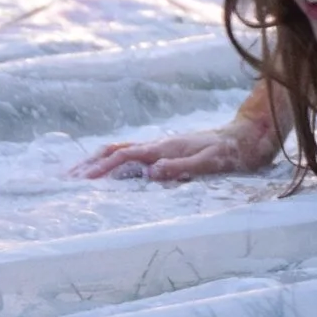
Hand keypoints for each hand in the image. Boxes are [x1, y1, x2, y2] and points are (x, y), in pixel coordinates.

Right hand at [72, 123, 273, 183]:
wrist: (250, 135)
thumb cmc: (233, 153)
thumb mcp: (211, 163)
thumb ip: (182, 167)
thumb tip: (151, 173)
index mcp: (165, 148)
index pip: (124, 157)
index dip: (101, 169)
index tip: (79, 181)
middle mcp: (160, 145)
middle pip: (115, 150)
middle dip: (90, 164)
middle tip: (65, 178)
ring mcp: (163, 146)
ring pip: (122, 150)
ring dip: (98, 161)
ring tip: (79, 174)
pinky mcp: (169, 151)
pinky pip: (134, 155)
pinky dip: (115, 161)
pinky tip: (112, 170)